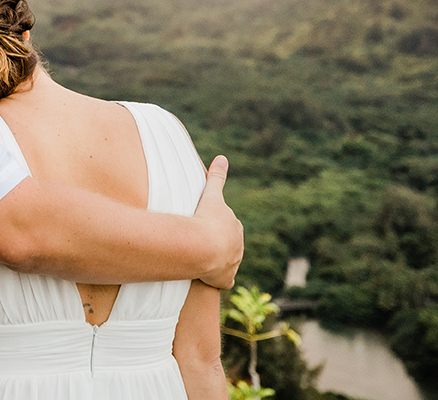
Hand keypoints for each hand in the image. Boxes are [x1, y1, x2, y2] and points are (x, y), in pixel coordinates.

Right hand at [192, 156, 242, 288]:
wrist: (203, 246)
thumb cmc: (206, 219)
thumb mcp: (211, 194)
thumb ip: (217, 177)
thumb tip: (222, 157)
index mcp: (235, 226)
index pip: (228, 225)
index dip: (215, 225)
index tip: (204, 225)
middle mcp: (238, 245)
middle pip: (229, 243)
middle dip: (218, 243)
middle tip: (199, 241)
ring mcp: (232, 263)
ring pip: (227, 262)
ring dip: (217, 261)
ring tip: (200, 258)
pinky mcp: (225, 279)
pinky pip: (224, 280)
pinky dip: (219, 280)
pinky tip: (211, 279)